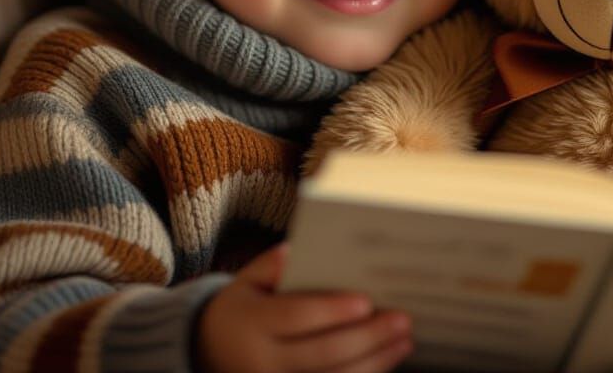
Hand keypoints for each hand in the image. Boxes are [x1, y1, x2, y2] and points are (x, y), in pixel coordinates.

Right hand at [197, 243, 411, 372]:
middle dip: (367, 337)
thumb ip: (271, 266)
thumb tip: (296, 251)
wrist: (208, 354)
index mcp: (251, 324)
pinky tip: (385, 362)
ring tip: (404, 340)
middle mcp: (261, 363)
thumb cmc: (242, 309)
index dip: (332, 311)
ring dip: (374, 362)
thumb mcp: (247, 282)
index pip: (296, 317)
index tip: (366, 301)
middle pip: (322, 352)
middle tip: (402, 319)